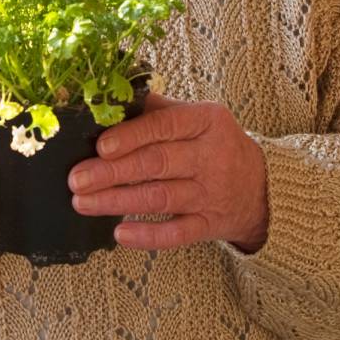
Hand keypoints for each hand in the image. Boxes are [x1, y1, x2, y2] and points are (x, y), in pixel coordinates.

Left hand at [68, 94, 268, 251]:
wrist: (262, 186)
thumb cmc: (214, 144)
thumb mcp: (197, 117)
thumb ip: (157, 110)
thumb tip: (108, 103)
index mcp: (206, 121)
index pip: (165, 126)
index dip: (131, 136)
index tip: (100, 147)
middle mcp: (212, 156)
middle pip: (157, 164)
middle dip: (112, 172)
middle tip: (77, 179)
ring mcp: (212, 193)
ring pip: (161, 198)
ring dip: (118, 202)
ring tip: (84, 203)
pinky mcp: (211, 225)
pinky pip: (177, 233)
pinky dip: (148, 236)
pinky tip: (120, 234)